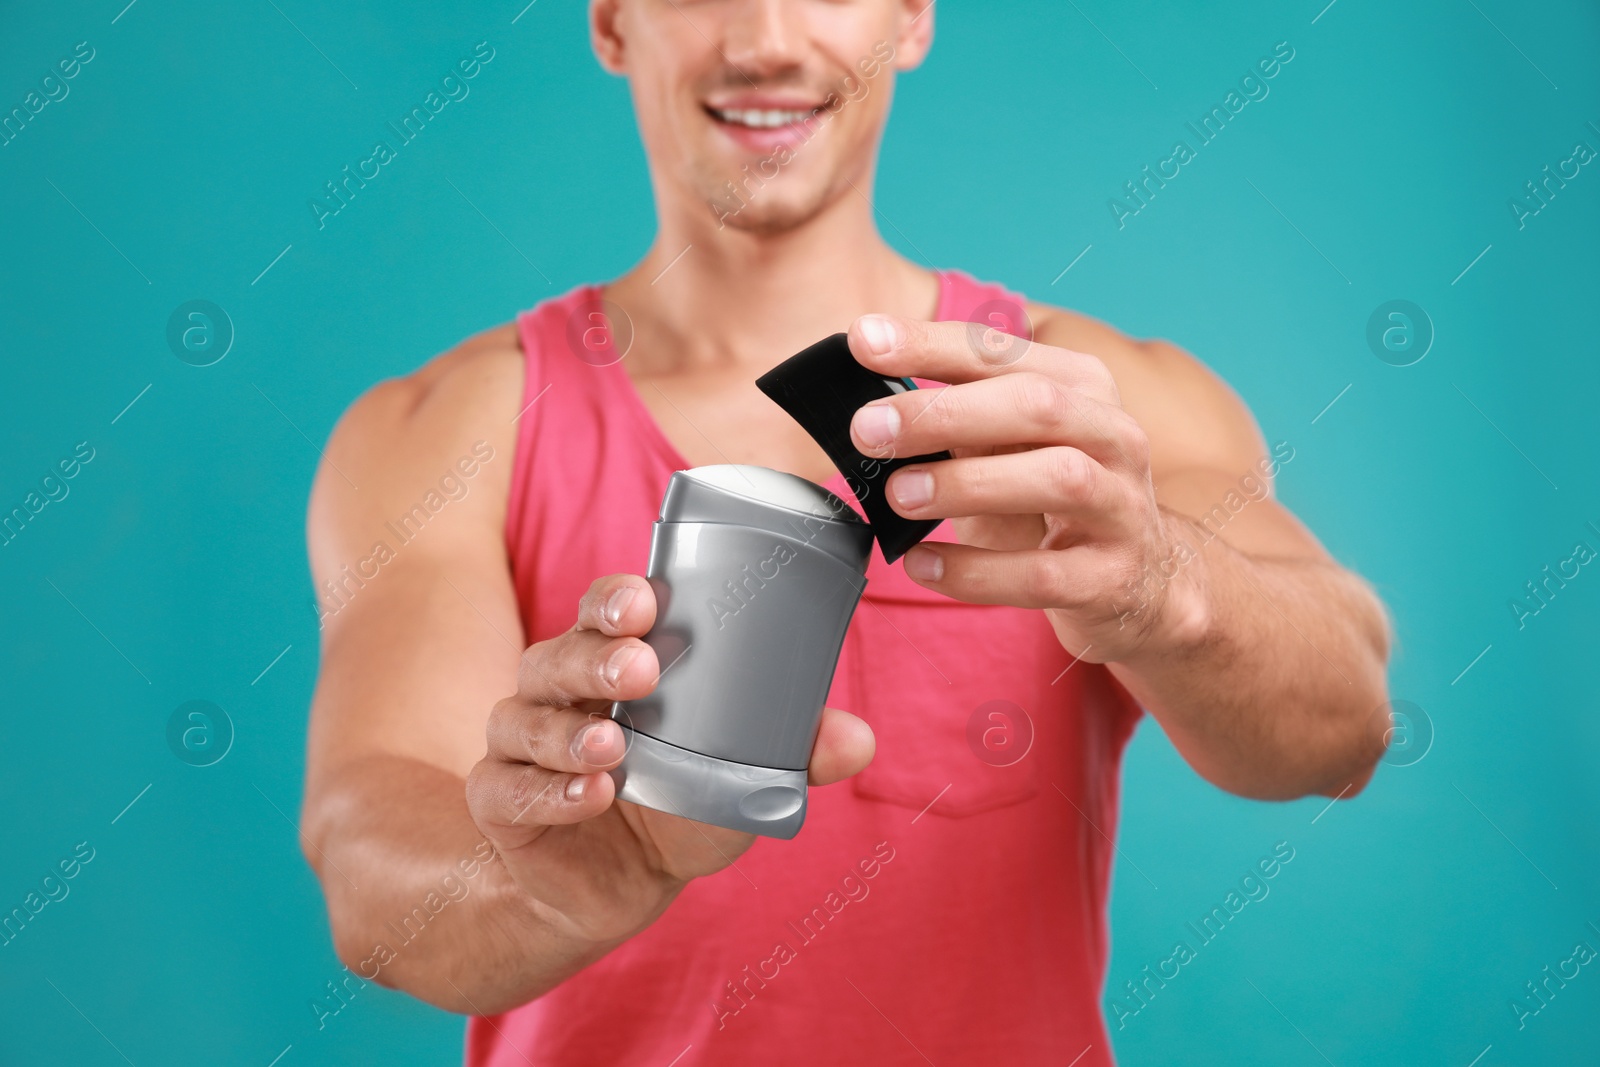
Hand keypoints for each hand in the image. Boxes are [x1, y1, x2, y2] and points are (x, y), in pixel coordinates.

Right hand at [464, 573, 874, 942]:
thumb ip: (793, 751)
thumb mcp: (741, 776)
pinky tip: (591, 795)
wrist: (622, 887)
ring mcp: (522, 744)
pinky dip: (547, 792)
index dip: (615, 598)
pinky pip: (505, 789)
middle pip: (557, 654)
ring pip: (522, 718)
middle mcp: (559, 691)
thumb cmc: (681, 802)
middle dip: (595, 657)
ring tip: (616, 747)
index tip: (646, 599)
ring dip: (568, 732)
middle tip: (641, 669)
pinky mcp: (500, 802)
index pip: (603, 610)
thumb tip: (858, 738)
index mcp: (612, 662)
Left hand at [845, 314, 1207, 663]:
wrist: (1144, 579)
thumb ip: (956, 419)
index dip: (930, 343)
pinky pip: (1042, 574)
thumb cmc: (1053, 499)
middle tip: (868, 429)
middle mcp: (1113, 436)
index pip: (1001, 352)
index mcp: (1081, 387)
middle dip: (944, 412)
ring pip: (1056, 479)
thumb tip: (868, 408)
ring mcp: (1121, 507)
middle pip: (1035, 406)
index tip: (863, 341)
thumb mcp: (1010, 446)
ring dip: (967, 483)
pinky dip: (975, 571)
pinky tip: (921, 565)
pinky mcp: (1112, 577)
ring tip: (897, 495)